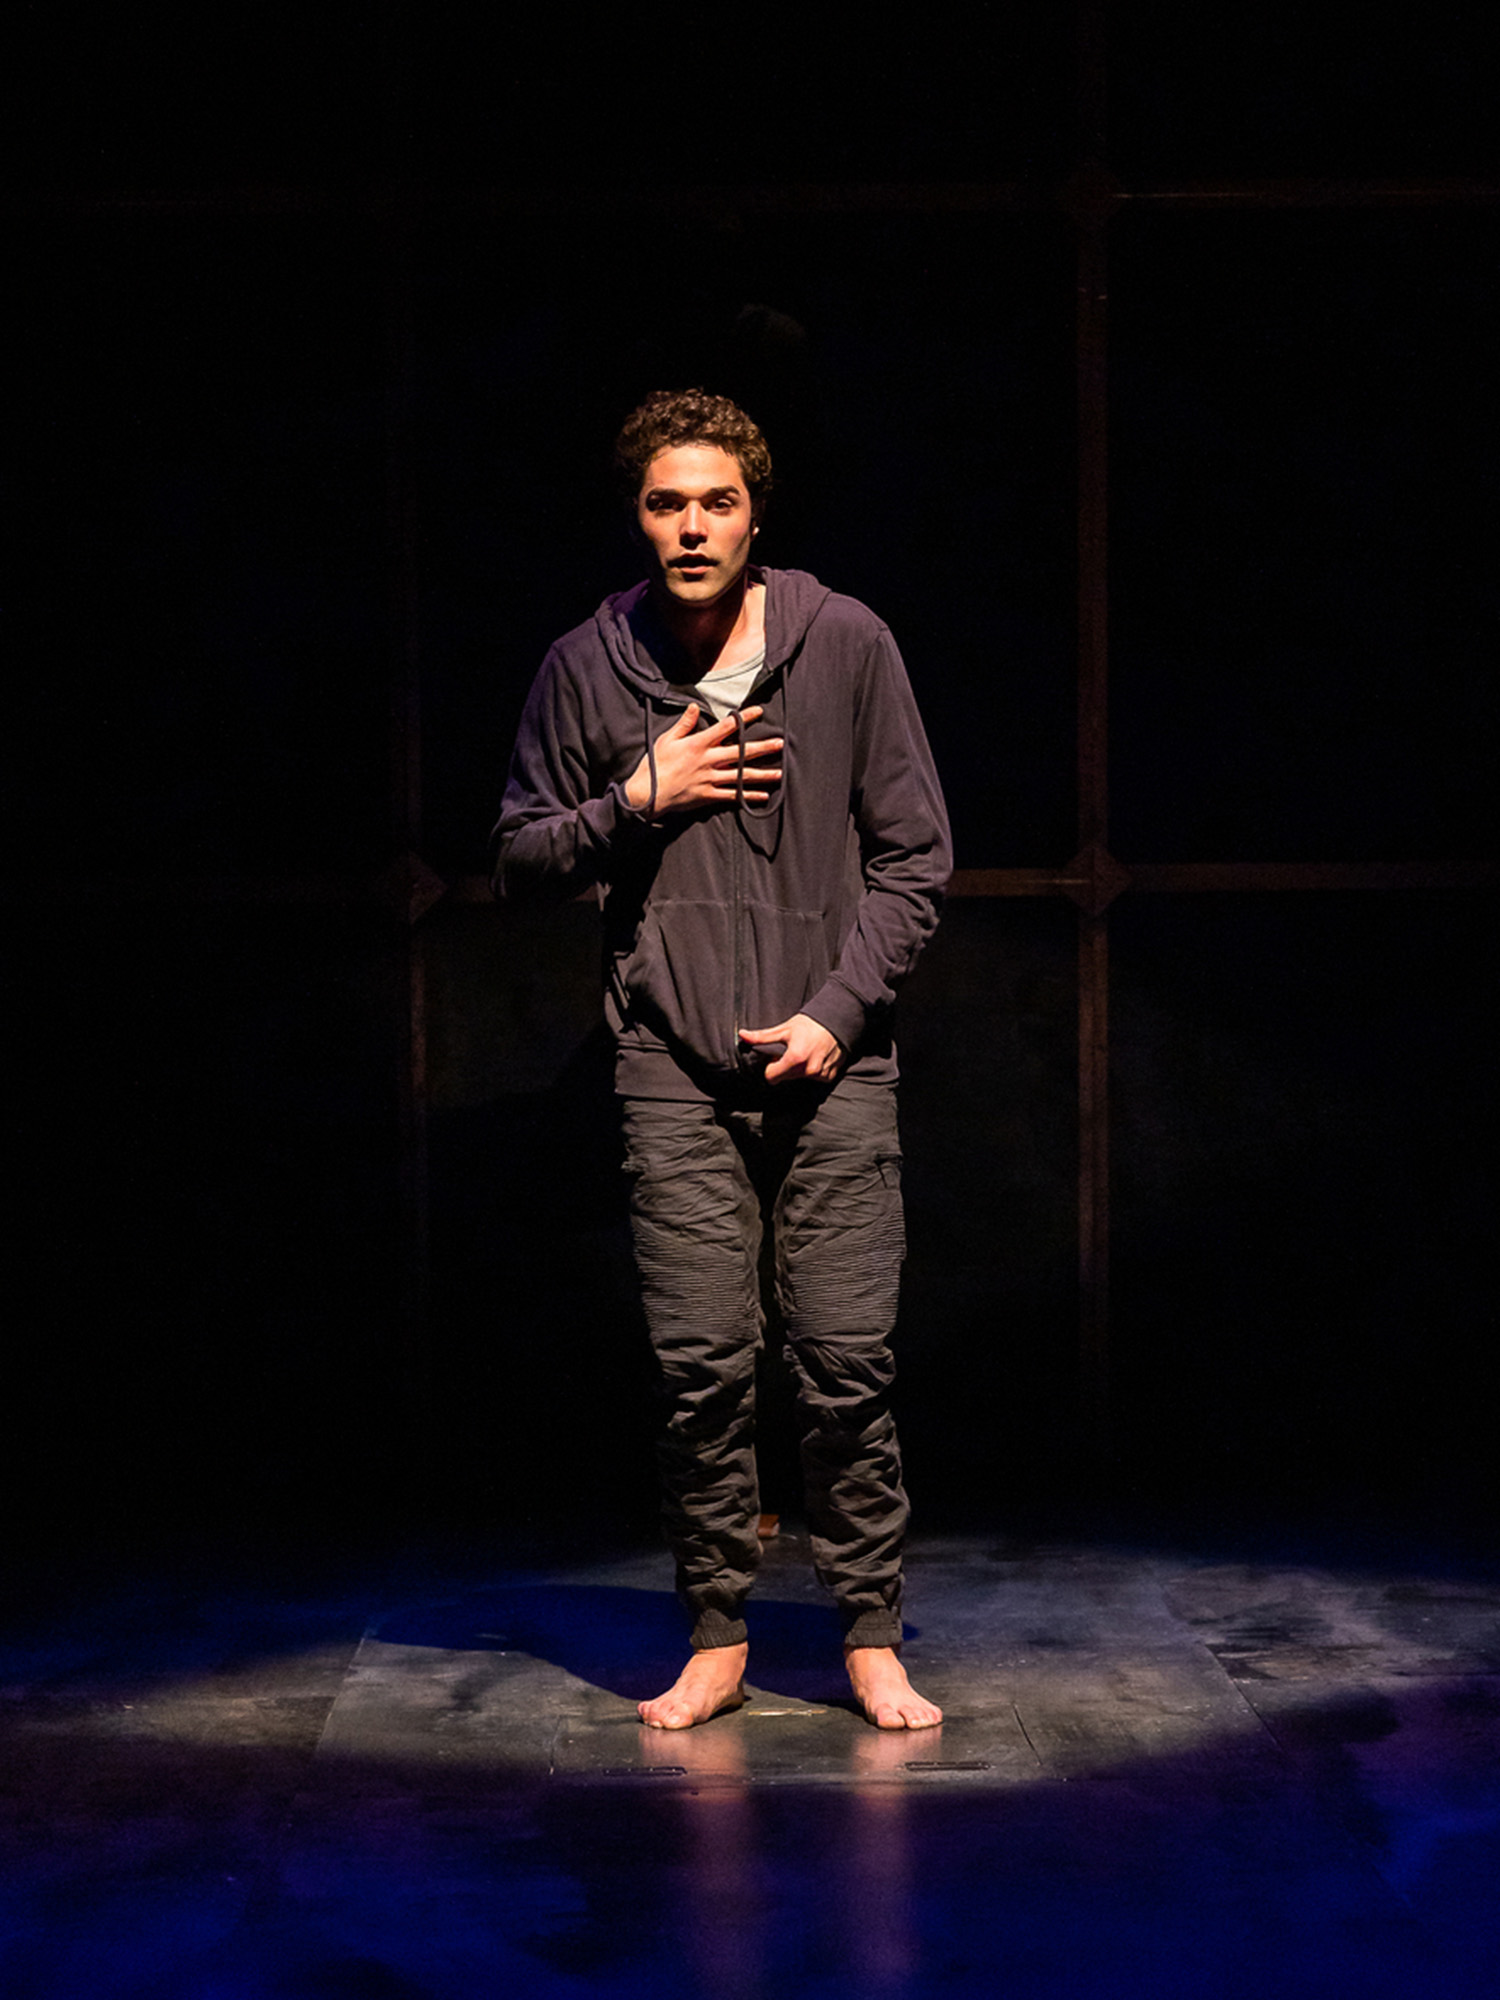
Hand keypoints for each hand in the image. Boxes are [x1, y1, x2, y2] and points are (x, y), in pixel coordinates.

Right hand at [625, 704, 782, 816]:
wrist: (647, 794)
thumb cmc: (655, 765)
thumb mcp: (666, 740)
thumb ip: (684, 724)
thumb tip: (695, 707)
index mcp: (698, 744)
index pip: (726, 727)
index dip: (744, 718)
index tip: (760, 711)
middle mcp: (708, 761)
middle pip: (740, 752)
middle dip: (762, 748)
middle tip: (780, 744)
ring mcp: (710, 779)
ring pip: (741, 775)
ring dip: (762, 774)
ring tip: (779, 772)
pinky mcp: (708, 796)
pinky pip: (732, 795)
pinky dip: (748, 795)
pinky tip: (763, 795)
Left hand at [739, 1014, 845, 1084]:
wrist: (837, 1021)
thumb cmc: (809, 1024)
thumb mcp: (784, 1029)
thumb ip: (762, 1037)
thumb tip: (742, 1035)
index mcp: (795, 1059)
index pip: (771, 1077)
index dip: (770, 1066)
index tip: (776, 1056)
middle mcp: (808, 1070)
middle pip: (785, 1078)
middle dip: (784, 1067)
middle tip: (792, 1052)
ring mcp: (820, 1075)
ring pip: (799, 1079)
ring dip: (799, 1069)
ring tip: (806, 1052)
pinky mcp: (829, 1076)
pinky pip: (814, 1079)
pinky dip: (813, 1071)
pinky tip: (816, 1057)